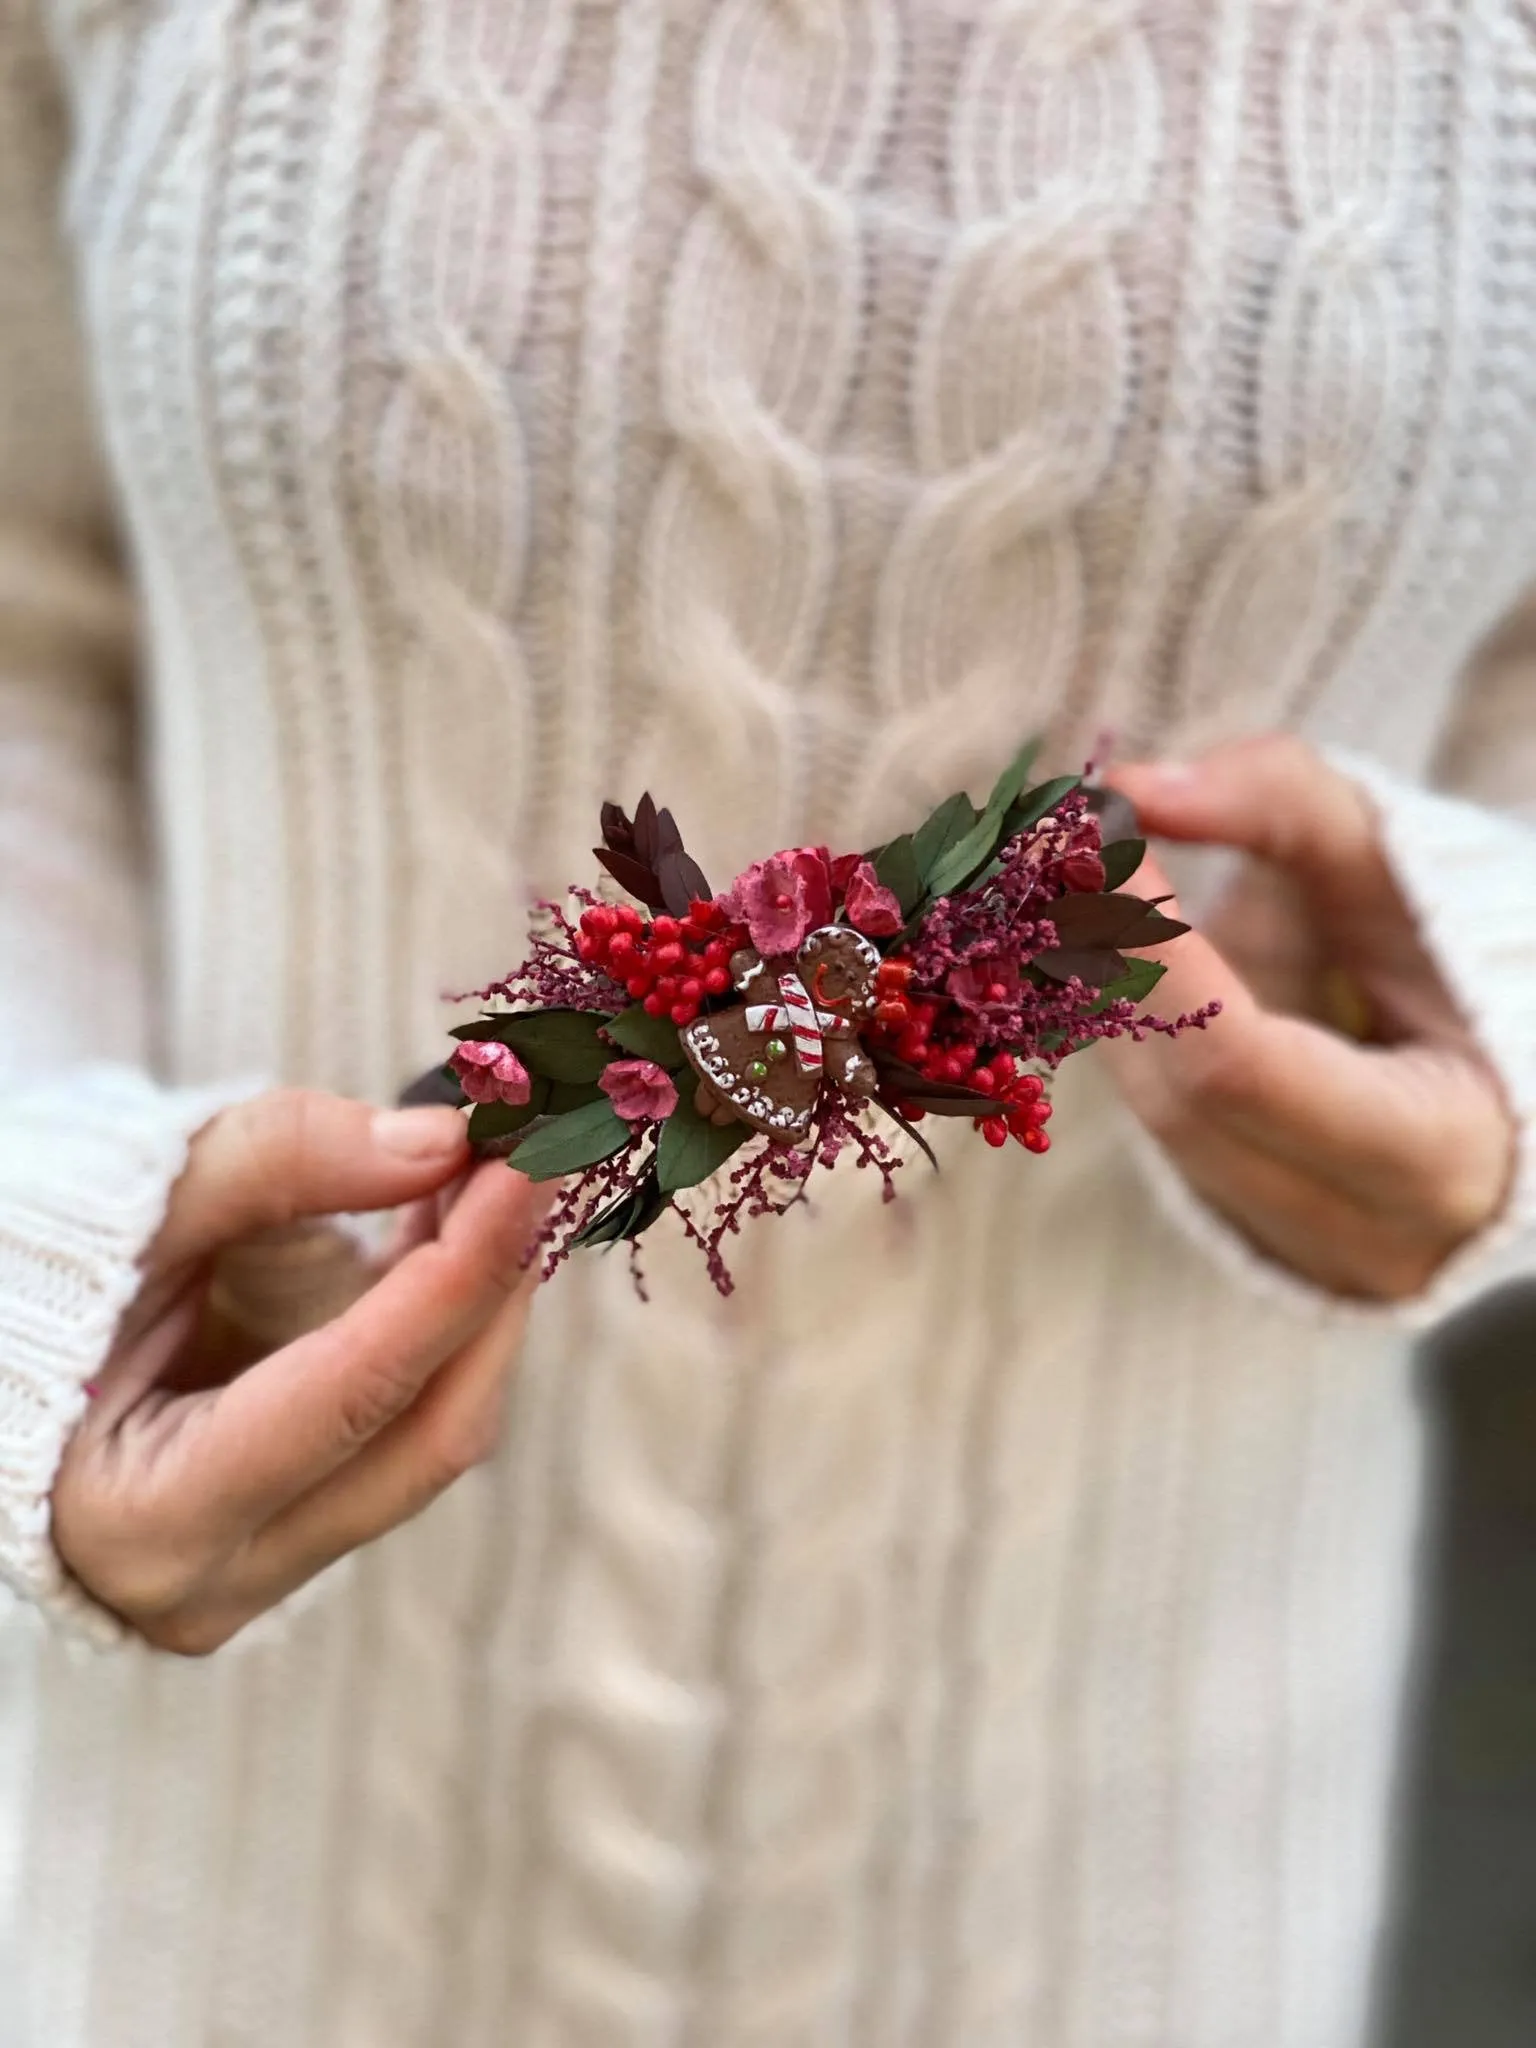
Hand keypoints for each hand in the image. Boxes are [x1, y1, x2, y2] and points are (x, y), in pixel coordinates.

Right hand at [54, 1092, 546, 1652]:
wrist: (0, 1355)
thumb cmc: (43, 1282)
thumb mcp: (139, 1203)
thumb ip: (278, 1163)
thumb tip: (441, 1146)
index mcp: (145, 1516)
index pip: (351, 1394)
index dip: (452, 1276)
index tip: (522, 1171)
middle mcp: (213, 1578)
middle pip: (424, 1438)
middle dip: (494, 1293)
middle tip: (537, 1167)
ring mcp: (264, 1572)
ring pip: (430, 1441)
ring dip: (479, 1306)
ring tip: (492, 1181)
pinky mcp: (299, 1537)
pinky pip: (406, 1432)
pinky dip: (442, 1333)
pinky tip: (455, 1237)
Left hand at [1103, 735, 1514, 1301]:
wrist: (1505, 1050)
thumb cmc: (1466, 943)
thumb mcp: (1398, 856)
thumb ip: (1281, 803)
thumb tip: (1131, 789)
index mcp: (1438, 1155)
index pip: (1238, 1063)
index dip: (1151, 946)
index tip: (1097, 838)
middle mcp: (1368, 1236)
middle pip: (1179, 1095)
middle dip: (1112, 962)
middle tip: (1065, 847)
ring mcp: (1308, 1255)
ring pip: (1157, 1118)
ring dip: (1114, 995)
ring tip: (1103, 887)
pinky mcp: (1261, 1243)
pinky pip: (1167, 1134)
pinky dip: (1138, 1036)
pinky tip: (1135, 960)